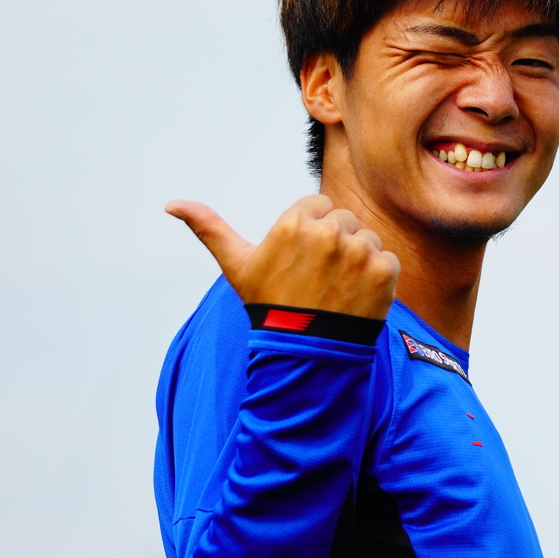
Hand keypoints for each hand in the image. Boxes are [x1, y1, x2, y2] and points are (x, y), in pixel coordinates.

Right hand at [165, 194, 399, 319]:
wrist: (304, 354)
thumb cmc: (269, 306)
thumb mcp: (237, 265)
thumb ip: (209, 228)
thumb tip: (170, 203)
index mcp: (296, 221)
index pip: (319, 206)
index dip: (312, 231)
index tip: (303, 259)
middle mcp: (329, 231)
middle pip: (345, 220)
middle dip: (336, 243)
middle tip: (320, 278)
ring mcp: (359, 250)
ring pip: (368, 238)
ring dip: (359, 260)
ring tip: (337, 289)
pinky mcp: (383, 271)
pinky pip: (388, 260)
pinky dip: (379, 278)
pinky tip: (357, 298)